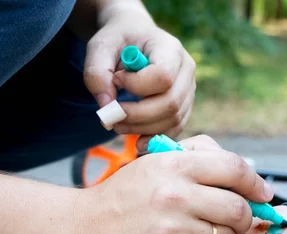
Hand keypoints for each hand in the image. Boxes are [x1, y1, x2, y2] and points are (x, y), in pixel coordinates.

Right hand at [72, 135, 273, 233]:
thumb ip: (198, 157)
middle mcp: (176, 198)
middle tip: (238, 219)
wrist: (84, 232)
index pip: (234, 169)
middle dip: (245, 216)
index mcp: (174, 167)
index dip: (256, 183)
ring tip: (205, 233)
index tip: (263, 193)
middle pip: (239, 209)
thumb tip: (246, 172)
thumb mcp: (154, 162)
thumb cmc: (126, 195)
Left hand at [83, 1, 195, 139]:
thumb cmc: (119, 41)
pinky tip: (138, 142)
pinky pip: (175, 128)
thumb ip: (97, 74)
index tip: (116, 81)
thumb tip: (107, 107)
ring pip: (173, 119)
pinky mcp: (184, 106)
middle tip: (112, 116)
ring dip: (143, 128)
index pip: (162, 76)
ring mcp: (188, 90)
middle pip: (170, 103)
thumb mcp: (100, 47)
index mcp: (169, 48)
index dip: (136, 86)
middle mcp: (186, 70)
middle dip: (137, 116)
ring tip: (118, 124)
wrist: (135, 39)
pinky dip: (156, 137)